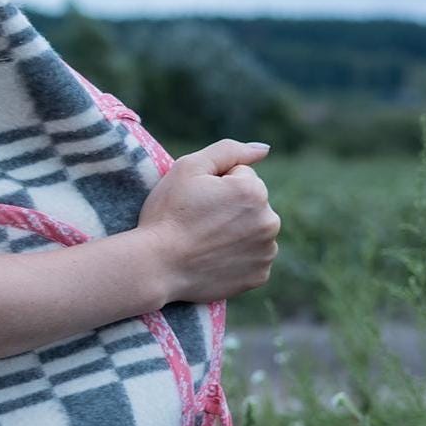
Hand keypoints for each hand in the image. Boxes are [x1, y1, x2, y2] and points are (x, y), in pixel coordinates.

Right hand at [136, 137, 281, 304]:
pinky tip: (211, 259)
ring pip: (252, 230)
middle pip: (250, 204)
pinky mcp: (259, 276)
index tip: (195, 202)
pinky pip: (250, 258)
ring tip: (203, 241)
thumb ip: (228, 150)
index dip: (214, 185)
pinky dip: (235, 257)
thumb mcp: (188, 168)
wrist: (156, 266)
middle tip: (197, 222)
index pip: (240, 176)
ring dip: (234, 232)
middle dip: (229, 208)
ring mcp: (266, 252)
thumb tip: (264, 149)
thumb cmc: (168, 214)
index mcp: (254, 191)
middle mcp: (270, 221)